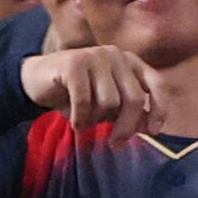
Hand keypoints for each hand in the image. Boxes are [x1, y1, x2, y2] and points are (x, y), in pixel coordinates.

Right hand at [18, 45, 166, 140]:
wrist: (38, 80)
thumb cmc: (77, 94)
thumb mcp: (107, 104)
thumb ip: (127, 111)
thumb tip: (148, 127)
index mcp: (130, 62)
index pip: (156, 83)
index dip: (159, 109)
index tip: (153, 132)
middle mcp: (116, 55)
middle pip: (134, 98)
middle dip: (126, 126)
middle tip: (115, 143)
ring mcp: (95, 56)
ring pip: (109, 102)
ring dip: (96, 120)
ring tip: (84, 122)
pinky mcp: (74, 63)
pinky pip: (85, 101)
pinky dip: (80, 118)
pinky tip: (74, 122)